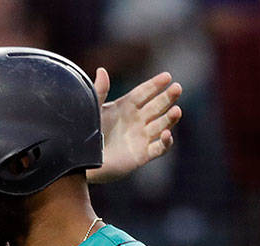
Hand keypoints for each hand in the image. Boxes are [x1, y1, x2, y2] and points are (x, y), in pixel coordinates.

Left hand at [86, 69, 181, 183]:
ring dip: (171, 118)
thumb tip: (102, 70)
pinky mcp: (142, 155)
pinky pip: (159, 148)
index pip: (144, 93)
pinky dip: (166, 142)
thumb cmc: (85, 134)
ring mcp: (141, 137)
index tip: (167, 77)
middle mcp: (136, 121)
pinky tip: (167, 134)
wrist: (82, 162)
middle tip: (177, 88)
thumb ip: (99, 92)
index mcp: (125, 107)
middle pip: (157, 106)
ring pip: (162, 125)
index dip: (155, 85)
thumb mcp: (92, 110)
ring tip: (177, 110)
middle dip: (168, 97)